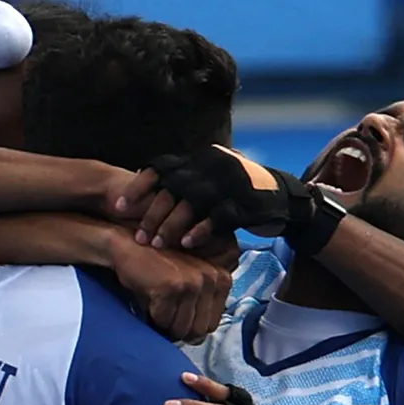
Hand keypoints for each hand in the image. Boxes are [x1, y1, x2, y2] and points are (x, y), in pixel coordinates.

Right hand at [108, 235, 230, 342]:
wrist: (131, 247)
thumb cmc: (159, 268)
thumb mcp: (191, 282)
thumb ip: (202, 306)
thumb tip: (198, 340)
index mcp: (222, 279)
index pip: (211, 325)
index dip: (189, 326)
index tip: (176, 312)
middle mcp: (212, 279)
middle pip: (197, 330)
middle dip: (177, 328)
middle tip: (164, 312)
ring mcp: (193, 282)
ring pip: (180, 329)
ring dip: (163, 323)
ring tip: (157, 303)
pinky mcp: (172, 287)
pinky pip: (162, 321)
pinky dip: (151, 316)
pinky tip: (149, 296)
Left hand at [110, 146, 315, 250]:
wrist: (285, 198)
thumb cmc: (238, 194)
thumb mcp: (210, 182)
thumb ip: (184, 183)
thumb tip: (142, 188)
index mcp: (201, 159)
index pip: (162, 166)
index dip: (138, 186)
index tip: (118, 207)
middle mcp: (214, 164)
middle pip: (174, 187)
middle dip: (152, 213)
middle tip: (139, 236)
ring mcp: (232, 182)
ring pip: (193, 201)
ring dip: (172, 224)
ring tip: (158, 245)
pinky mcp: (247, 202)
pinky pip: (219, 216)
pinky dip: (201, 230)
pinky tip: (187, 243)